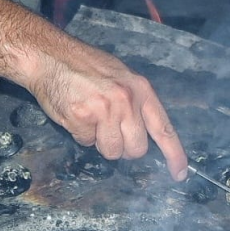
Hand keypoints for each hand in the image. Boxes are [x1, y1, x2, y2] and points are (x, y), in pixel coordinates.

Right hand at [26, 43, 187, 180]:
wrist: (50, 56)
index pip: (164, 128)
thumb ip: (136, 104)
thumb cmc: (85, 66)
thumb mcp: (122, 77)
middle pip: (136, 149)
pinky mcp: (81, 118)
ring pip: (111, 151)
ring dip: (100, 142)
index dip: (174, 154)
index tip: (179, 173)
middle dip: (124, 148)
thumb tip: (143, 133)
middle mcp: (126, 100)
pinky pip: (85, 142)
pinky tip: (75, 113)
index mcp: (141, 90)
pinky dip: (80, 133)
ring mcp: (104, 110)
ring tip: (90, 118)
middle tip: (110, 130)